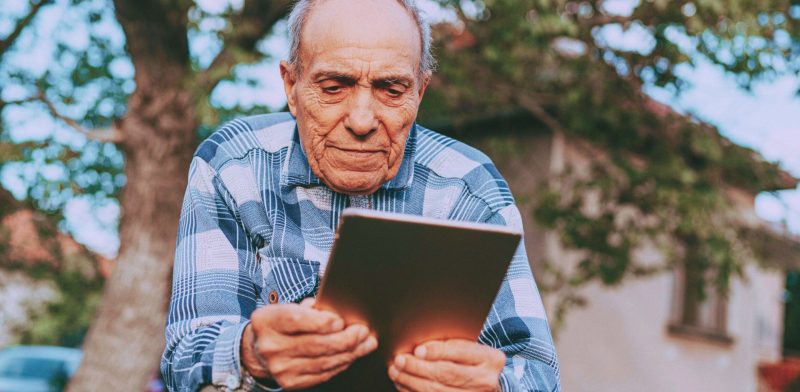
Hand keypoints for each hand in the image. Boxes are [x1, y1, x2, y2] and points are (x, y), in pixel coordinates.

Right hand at [241, 298, 377, 389]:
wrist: (257, 351)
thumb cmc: (279, 324)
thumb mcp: (286, 308)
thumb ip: (309, 307)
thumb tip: (337, 310)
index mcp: (267, 322)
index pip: (296, 320)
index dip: (321, 322)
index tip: (340, 321)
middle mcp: (271, 347)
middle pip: (315, 344)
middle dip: (344, 339)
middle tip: (363, 331)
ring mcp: (281, 368)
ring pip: (323, 361)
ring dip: (350, 352)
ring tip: (366, 343)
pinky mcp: (291, 382)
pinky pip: (323, 374)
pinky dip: (341, 363)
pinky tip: (353, 354)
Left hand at [388, 339, 505, 391]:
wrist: (491, 382)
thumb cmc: (475, 360)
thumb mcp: (471, 346)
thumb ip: (450, 344)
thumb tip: (418, 346)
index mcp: (491, 358)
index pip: (461, 352)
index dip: (437, 351)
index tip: (417, 350)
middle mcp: (486, 380)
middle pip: (447, 374)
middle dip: (418, 367)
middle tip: (399, 360)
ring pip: (438, 391)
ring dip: (412, 382)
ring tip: (396, 372)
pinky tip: (404, 384)